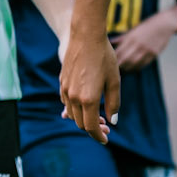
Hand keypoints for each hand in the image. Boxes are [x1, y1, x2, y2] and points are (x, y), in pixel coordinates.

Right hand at [60, 19, 119, 143]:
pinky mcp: (62, 82)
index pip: (91, 127)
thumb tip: (112, 120)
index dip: (99, 136)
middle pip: (81, 123)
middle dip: (93, 129)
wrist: (86, 36)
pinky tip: (86, 103)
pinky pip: (67, 102)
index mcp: (88, 99)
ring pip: (72, 114)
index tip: (105, 139)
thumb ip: (113, 103)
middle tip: (106, 127)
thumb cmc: (104, 57)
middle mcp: (74, 97)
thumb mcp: (114, 81)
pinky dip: (75, 108)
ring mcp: (65, 90)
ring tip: (98, 115)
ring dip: (84, 119)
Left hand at [112, 14, 176, 71]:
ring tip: (123, 71)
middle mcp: (138, 44)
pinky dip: (137, 68)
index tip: (109, 62)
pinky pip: (143, 64)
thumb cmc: (147, 26)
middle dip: (119, 65)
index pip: (119, 51)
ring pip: (134, 64)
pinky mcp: (154, 54)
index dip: (113, 59)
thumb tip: (110, 41)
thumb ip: (121, 38)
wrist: (164, 24)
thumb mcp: (133, 30)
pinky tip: (133, 69)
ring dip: (127, 69)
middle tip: (114, 69)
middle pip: (125, 59)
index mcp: (131, 37)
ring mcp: (147, 50)